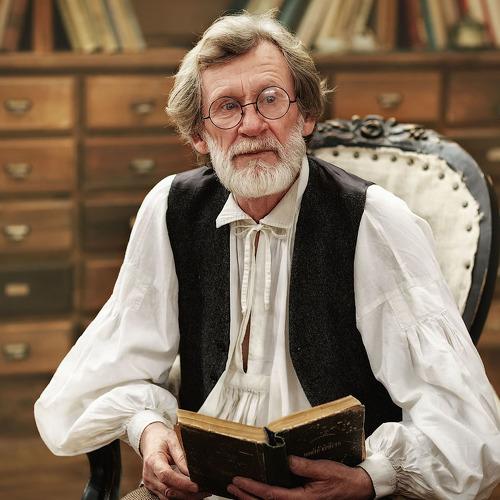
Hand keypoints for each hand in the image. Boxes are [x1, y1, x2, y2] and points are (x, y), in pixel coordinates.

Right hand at [140, 422, 208, 498]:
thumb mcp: (172, 441)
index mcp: (153, 461)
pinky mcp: (153, 487)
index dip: (182, 483)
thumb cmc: (161, 438)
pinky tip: (191, 493)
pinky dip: (180, 496)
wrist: (149, 440)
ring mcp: (150, 483)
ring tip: (201, 493)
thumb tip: (190, 472)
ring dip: (185, 497)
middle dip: (187, 493)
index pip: (166, 476)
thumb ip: (181, 457)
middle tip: (204, 491)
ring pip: (168, 497)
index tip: (196, 486)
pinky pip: (166, 496)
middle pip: (168, 490)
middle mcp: (149, 475)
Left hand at [227, 455, 374, 499]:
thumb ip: (303, 466)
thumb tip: (286, 460)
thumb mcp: (323, 469)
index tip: (239, 481)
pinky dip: (266, 499)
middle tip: (232, 487)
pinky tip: (258, 494)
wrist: (357, 489)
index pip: (271, 495)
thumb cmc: (341, 479)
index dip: (253, 489)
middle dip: (247, 497)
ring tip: (238, 491)